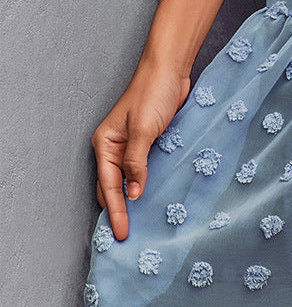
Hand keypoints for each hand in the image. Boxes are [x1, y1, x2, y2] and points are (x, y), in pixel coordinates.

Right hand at [92, 58, 189, 240]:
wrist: (170, 69)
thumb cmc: (153, 93)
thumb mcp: (143, 129)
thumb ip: (137, 162)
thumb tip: (133, 194)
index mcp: (105, 144)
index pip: (108, 186)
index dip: (115, 211)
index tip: (122, 234)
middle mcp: (114, 147)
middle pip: (112, 187)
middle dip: (118, 212)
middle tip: (127, 238)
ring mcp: (131, 146)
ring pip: (127, 181)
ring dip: (132, 201)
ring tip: (139, 226)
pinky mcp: (149, 143)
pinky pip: (143, 171)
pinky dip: (145, 186)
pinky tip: (153, 200)